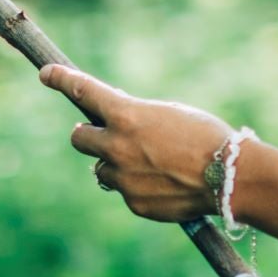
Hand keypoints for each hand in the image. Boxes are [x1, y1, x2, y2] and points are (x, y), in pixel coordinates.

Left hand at [40, 62, 233, 223]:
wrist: (231, 177)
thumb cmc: (205, 136)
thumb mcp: (167, 114)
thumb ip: (135, 118)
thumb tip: (116, 127)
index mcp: (126, 115)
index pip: (83, 91)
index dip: (60, 79)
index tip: (46, 73)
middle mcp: (116, 146)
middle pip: (79, 138)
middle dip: (89, 134)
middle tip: (104, 134)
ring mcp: (122, 178)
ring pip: (102, 169)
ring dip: (116, 164)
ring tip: (152, 164)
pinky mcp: (133, 203)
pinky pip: (124, 191)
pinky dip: (137, 185)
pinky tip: (165, 183)